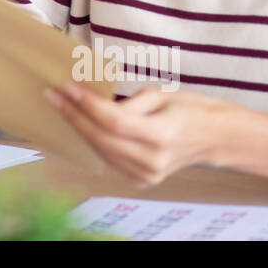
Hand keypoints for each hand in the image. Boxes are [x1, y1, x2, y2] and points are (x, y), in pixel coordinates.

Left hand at [45, 83, 232, 186]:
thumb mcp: (160, 95)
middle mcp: (153, 160)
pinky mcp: (142, 181)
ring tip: (61, 106)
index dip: (87, 104)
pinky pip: (108, 159)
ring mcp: (147, 175)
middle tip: (52, 95)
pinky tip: (81, 124)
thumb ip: (127, 102)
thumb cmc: (189, 108)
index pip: (113, 121)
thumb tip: (91, 99)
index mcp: (162, 134)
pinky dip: (93, 141)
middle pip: (101, 138)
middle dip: (73, 115)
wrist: (215, 137)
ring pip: (100, 150)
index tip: (67, 86)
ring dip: (78, 128)